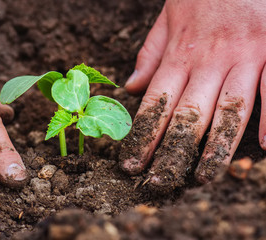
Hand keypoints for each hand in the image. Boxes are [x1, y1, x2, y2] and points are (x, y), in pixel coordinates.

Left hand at [120, 0, 265, 192]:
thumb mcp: (165, 19)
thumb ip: (149, 55)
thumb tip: (130, 89)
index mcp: (180, 54)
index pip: (157, 103)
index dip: (143, 137)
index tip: (132, 164)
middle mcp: (210, 59)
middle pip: (189, 115)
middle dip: (172, 153)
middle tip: (159, 183)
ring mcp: (245, 55)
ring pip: (229, 110)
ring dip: (217, 148)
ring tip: (202, 178)